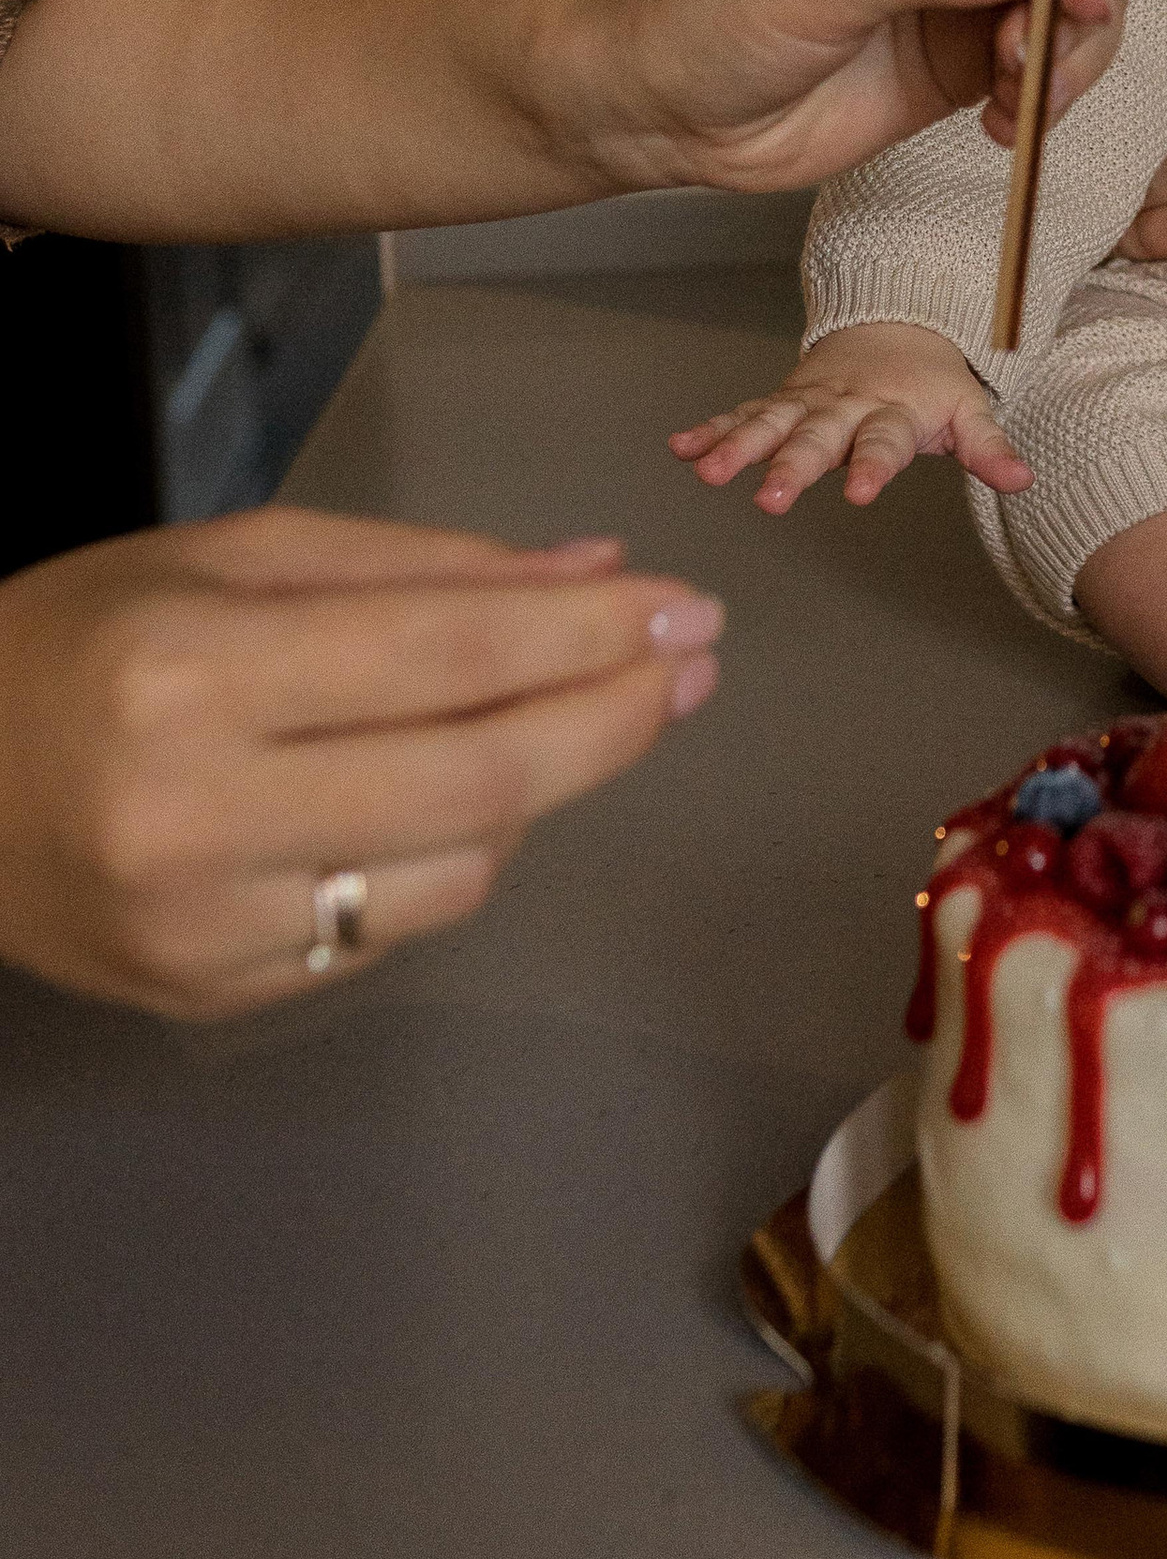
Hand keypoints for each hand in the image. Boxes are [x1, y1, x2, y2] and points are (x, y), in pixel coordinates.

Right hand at [0, 510, 722, 1019]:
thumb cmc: (84, 638)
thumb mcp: (236, 559)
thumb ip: (422, 569)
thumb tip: (596, 571)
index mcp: (193, 674)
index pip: (447, 656)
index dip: (589, 636)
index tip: (687, 610)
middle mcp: (196, 815)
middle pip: (477, 782)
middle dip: (610, 721)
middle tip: (690, 669)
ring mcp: (201, 929)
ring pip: (455, 874)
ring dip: (541, 793)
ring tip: (567, 720)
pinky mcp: (208, 999)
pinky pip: (387, 928)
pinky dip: (450, 857)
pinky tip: (450, 797)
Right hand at [670, 321, 1030, 512]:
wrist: (895, 324)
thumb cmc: (930, 383)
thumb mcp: (966, 410)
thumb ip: (988, 447)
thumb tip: (1025, 481)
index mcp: (891, 411)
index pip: (884, 442)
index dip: (873, 467)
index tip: (860, 494)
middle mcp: (844, 406)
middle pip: (816, 437)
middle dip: (792, 465)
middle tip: (768, 498)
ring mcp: (808, 401)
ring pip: (769, 423)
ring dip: (737, 446)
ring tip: (706, 470)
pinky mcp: (781, 400)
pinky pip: (742, 414)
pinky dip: (711, 429)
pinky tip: (680, 448)